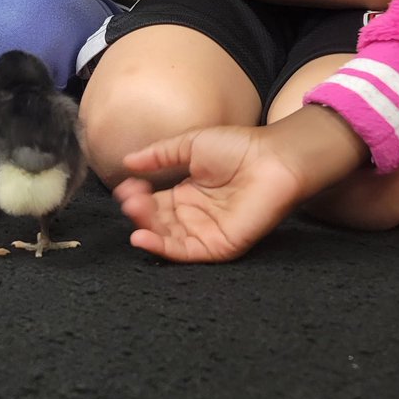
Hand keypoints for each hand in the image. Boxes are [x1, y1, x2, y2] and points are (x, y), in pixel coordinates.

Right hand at [115, 107, 368, 261]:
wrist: (272, 158)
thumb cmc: (237, 147)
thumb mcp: (189, 145)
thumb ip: (159, 155)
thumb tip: (127, 162)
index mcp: (188, 194)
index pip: (155, 202)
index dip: (138, 196)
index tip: (126, 187)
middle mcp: (194, 216)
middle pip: (157, 222)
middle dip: (139, 212)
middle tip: (129, 199)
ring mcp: (206, 232)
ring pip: (166, 238)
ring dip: (146, 227)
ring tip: (133, 210)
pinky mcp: (218, 246)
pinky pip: (184, 253)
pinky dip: (160, 248)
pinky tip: (141, 236)